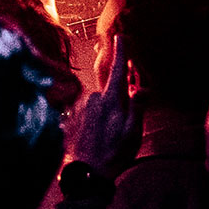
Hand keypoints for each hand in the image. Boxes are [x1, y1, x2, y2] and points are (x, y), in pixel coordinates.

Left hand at [65, 33, 140, 177]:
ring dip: (103, 114)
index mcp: (110, 100)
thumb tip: (138, 88)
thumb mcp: (133, 132)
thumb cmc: (114, 153)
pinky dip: (92, 120)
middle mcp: (92, 98)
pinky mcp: (70, 115)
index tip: (119, 37)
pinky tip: (93, 136)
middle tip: (118, 126)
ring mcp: (79, 106)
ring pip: (97, 103)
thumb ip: (136, 106)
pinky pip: (86, 112)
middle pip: (108, 91)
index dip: (120, 53)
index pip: (117, 71)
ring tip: (104, 136)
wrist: (87, 171)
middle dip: (116, 101)